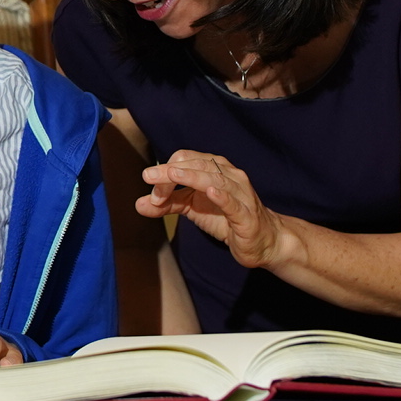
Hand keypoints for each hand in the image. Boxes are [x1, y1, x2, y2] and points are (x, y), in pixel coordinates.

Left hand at [139, 151, 288, 269]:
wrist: (262, 240)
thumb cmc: (225, 218)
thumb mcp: (192, 208)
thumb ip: (167, 204)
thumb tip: (138, 204)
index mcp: (214, 169)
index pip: (186, 160)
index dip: (165, 171)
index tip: (151, 190)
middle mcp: (229, 175)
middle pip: (197, 166)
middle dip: (171, 172)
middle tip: (148, 178)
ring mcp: (240, 194)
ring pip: (215, 179)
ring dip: (191, 178)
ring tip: (172, 175)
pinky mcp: (247, 215)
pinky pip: (234, 203)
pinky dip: (222, 196)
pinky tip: (210, 191)